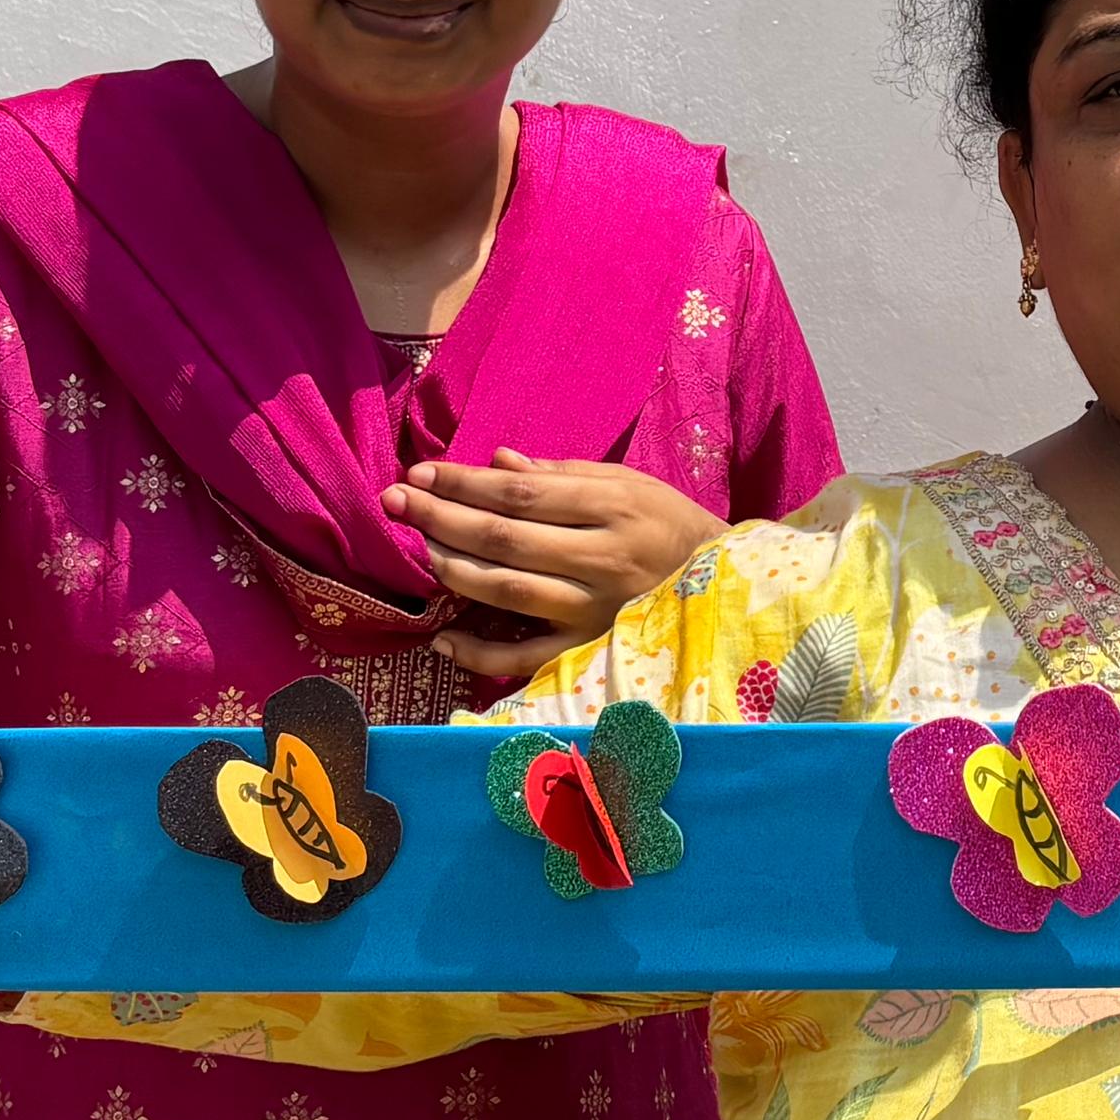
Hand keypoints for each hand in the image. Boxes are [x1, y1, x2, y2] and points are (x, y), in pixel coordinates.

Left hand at [390, 453, 725, 682]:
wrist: (723, 590)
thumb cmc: (670, 526)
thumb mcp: (630, 484)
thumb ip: (563, 473)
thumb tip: (498, 461)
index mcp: (614, 507)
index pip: (522, 492)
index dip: (465, 482)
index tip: (421, 471)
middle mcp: (602, 559)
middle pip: (504, 538)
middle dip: (441, 517)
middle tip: (396, 500)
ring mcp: (594, 611)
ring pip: (506, 592)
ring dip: (452, 569)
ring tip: (418, 547)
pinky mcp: (588, 652)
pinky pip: (523, 658)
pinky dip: (477, 652)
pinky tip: (442, 635)